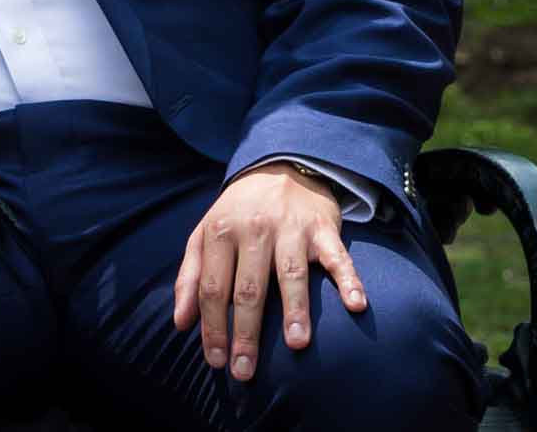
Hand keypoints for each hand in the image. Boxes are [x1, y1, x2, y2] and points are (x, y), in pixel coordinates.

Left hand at [172, 161, 366, 381]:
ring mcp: (290, 228)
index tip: (216, 361)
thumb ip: (190, 276)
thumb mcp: (204, 234)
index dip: (212, 326)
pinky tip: (355, 304)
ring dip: (295, 309)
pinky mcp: (323, 228)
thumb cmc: (237, 213)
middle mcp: (253, 230)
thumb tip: (181, 322)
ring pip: (290, 274)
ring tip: (296, 343)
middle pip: (248, 288)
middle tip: (246, 369)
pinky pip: (338, 256)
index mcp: (219, 232)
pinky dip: (348, 279)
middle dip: (246, 332)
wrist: (280, 167)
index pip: (212, 287)